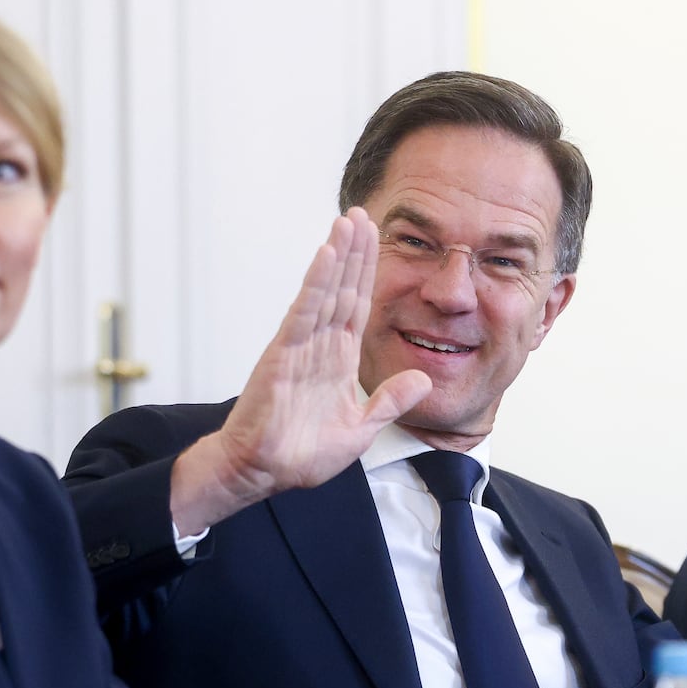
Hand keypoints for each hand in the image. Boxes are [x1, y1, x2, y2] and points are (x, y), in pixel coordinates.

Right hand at [169, 208, 430, 533]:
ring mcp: (299, 347)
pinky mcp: (282, 354)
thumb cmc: (301, 454)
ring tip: (346, 221)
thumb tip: (423, 379)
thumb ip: (389, 401)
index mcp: (338, 359)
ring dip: (336, 256)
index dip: (368, 273)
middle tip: (362, 213)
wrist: (263, 474)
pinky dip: (315, 285)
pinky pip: (302, 313)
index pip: (358, 306)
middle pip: (342, 288)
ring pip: (323, 292)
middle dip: (353, 252)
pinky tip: (326, 257)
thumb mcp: (361, 428)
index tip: (377, 240)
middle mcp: (319, 345)